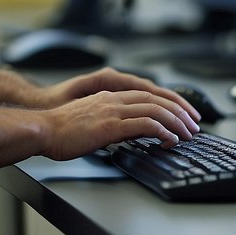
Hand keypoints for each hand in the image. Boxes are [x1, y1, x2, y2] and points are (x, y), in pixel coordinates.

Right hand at [38, 88, 200, 160]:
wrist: (41, 130)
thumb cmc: (59, 131)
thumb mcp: (90, 122)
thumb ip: (111, 122)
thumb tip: (129, 133)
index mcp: (110, 96)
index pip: (149, 94)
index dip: (170, 103)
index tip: (183, 114)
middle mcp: (114, 99)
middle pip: (158, 99)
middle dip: (180, 112)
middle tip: (194, 125)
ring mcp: (113, 111)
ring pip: (156, 110)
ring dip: (177, 122)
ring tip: (187, 134)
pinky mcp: (111, 125)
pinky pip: (146, 124)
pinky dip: (163, 131)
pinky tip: (169, 140)